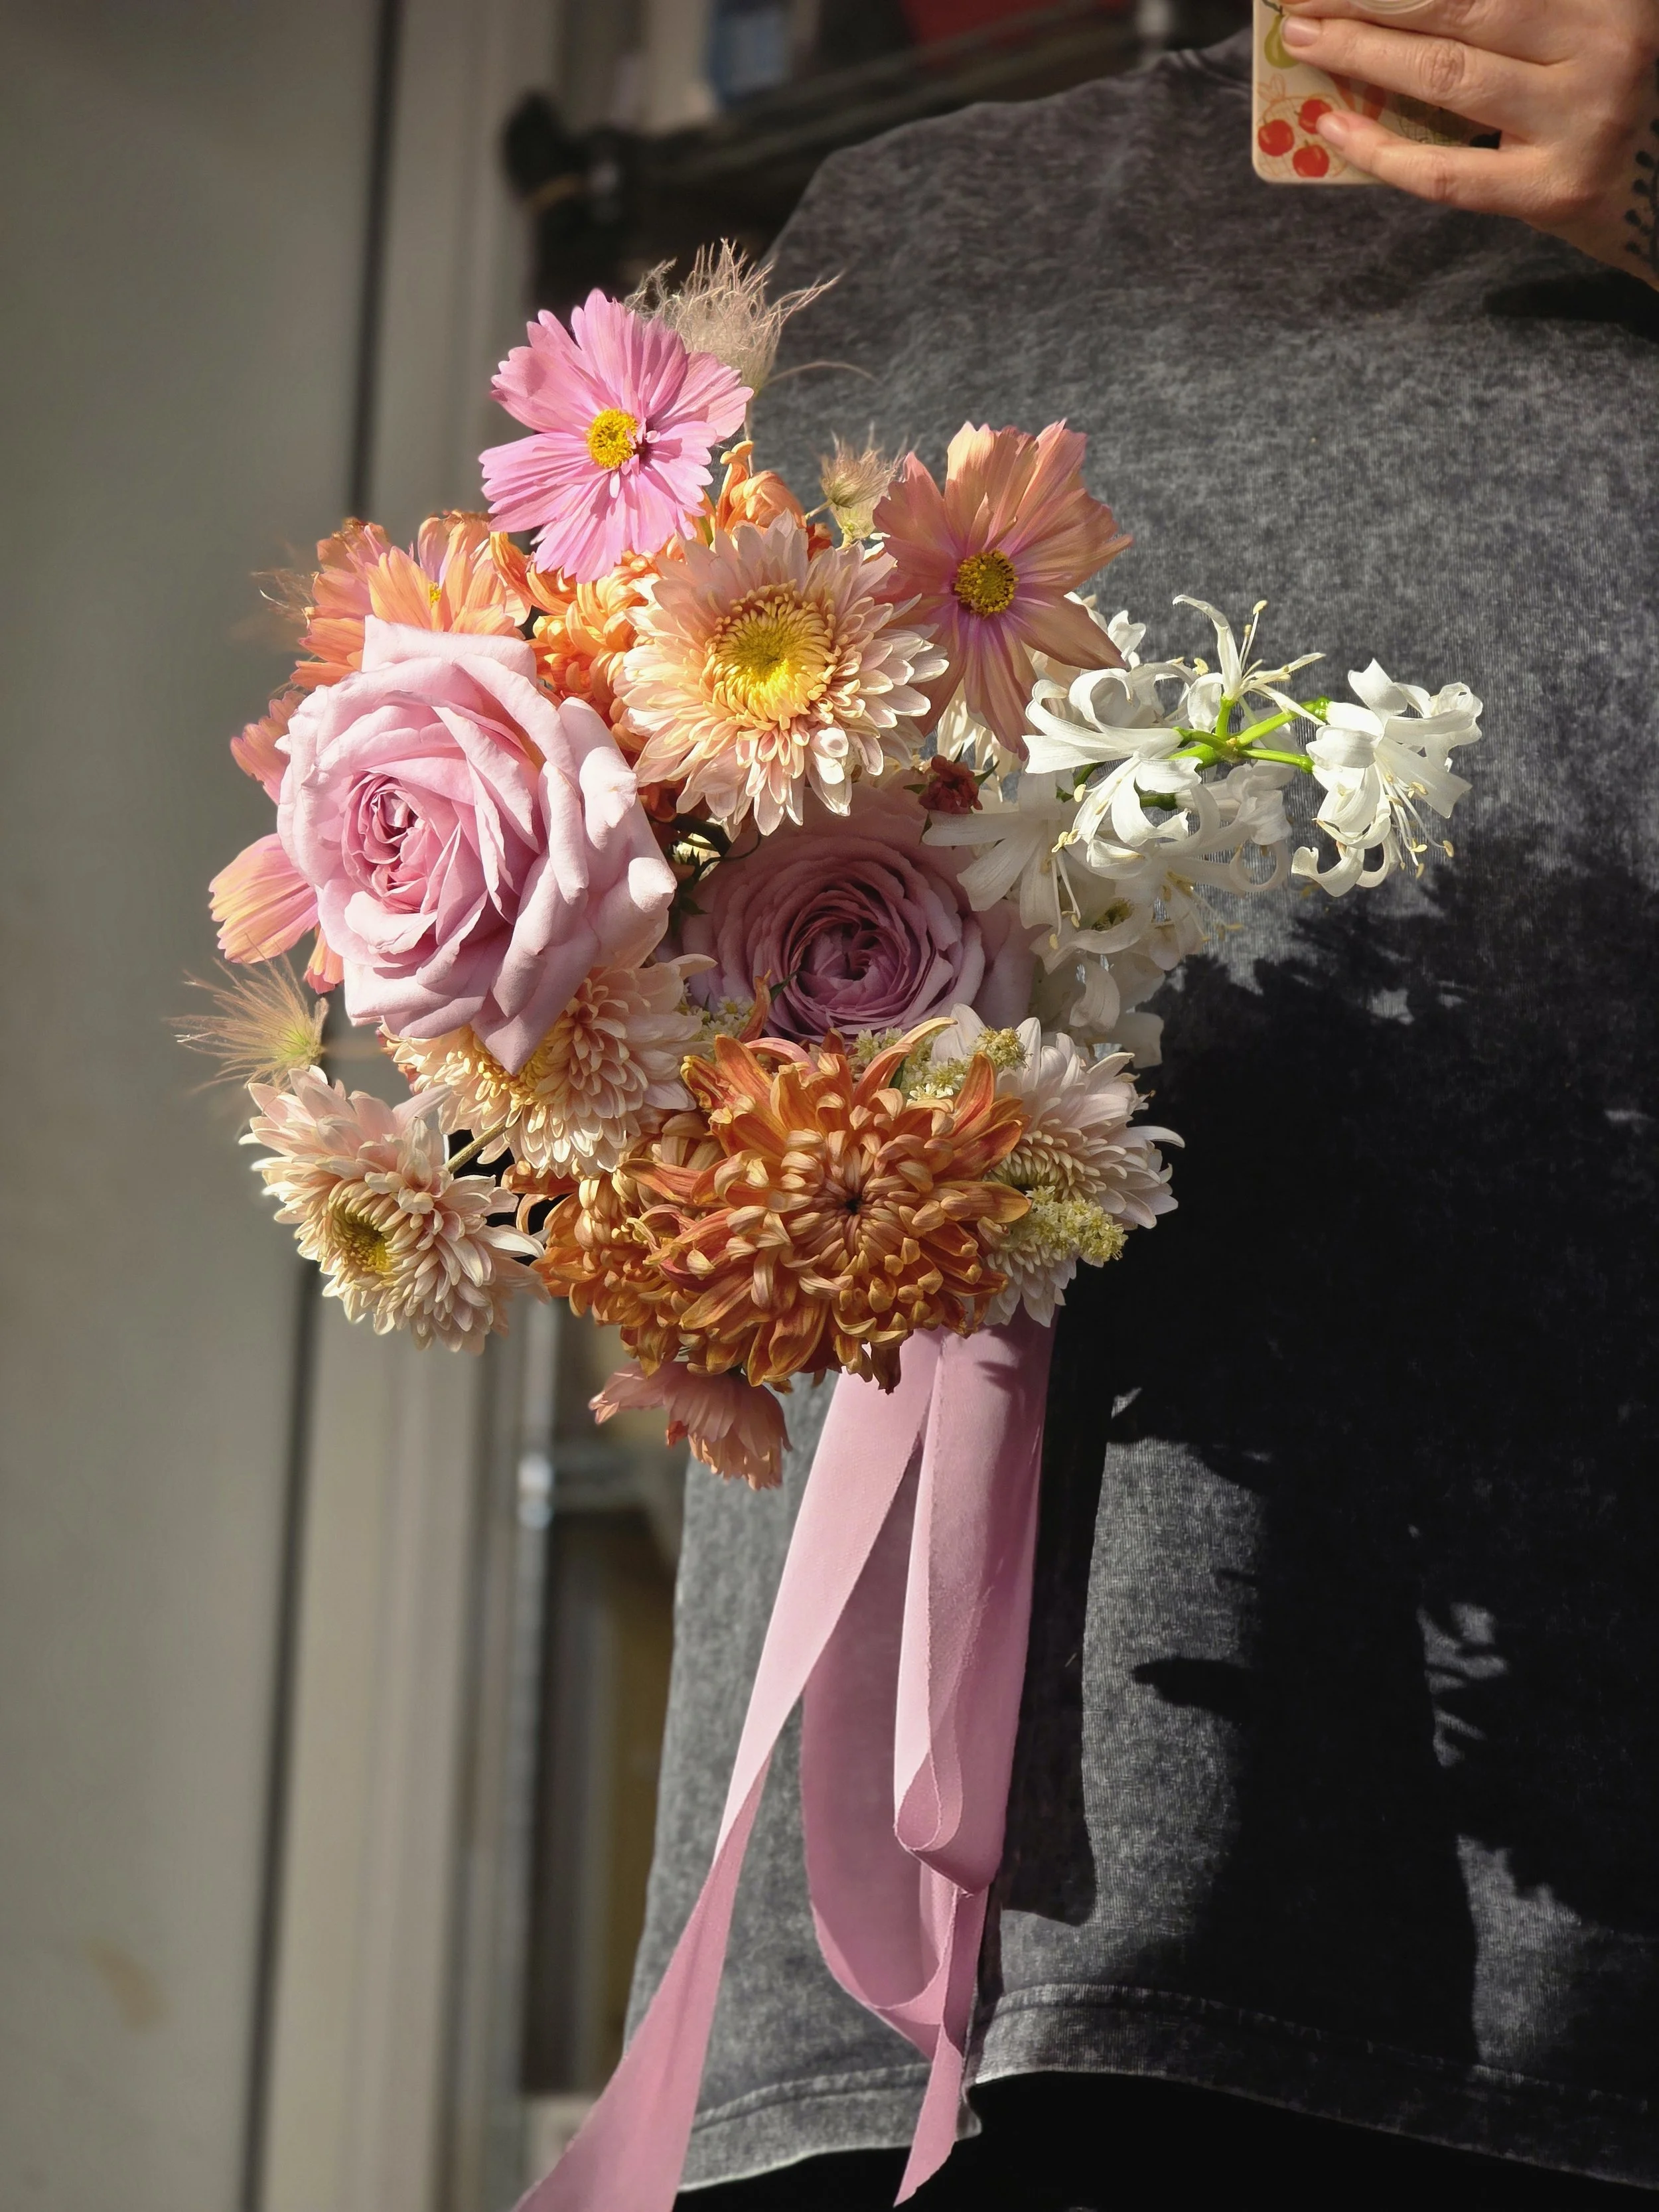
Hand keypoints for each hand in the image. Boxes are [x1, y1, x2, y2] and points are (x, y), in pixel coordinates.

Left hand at [1276, 0, 1658, 289]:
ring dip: (1361, 52)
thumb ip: (1511, 4)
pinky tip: (1332, 126)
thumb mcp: (1584, 16)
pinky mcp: (1553, 190)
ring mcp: (1581, 119)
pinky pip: (1446, 170)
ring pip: (1447, 76)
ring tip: (1305, 37)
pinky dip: (1380, 149)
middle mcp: (1606, 42)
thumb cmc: (1611, 81)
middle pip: (1458, 2)